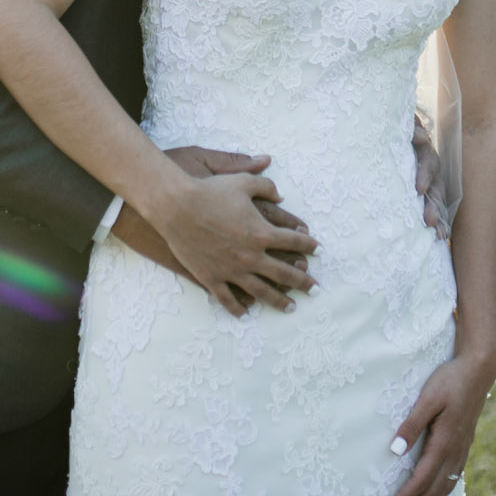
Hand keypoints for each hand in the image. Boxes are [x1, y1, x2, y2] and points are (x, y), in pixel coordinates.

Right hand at [152, 164, 317, 318]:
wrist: (177, 207)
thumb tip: (280, 195)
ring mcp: (232, 270)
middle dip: (304, 281)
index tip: (318, 250)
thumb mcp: (243, 182)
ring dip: (279, 301)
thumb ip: (265, 186)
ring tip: (291, 307)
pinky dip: (238, 308)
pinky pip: (228, 298)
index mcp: (262, 232)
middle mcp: (251, 256)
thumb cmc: (210, 191)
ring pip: (262, 292)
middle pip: (285, 273)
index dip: (309, 245)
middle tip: (315, 289)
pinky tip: (246, 313)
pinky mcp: (212, 278)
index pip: (294, 242)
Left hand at [382, 348, 495, 495]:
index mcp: (444, 442)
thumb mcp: (428, 398)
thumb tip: (395, 451)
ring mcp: (462, 451)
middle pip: (432, 492)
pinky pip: (452, 480)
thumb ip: (411, 424)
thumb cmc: (450, 380)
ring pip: (444, 489)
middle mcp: (454, 453)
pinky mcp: (464, 447)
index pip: (421, 479)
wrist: (479, 370)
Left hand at [412, 112, 447, 239]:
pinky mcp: (431, 195)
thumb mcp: (403, 127)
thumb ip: (410, 129)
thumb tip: (418, 135)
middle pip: (436, 188)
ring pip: (439, 201)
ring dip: (440, 217)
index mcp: (425, 153)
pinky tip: (442, 239)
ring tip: (439, 235)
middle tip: (429, 220)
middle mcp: (432, 170)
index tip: (418, 190)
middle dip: (433, 204)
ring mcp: (433, 184)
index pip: (427, 164)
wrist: (405, 137)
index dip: (424, 176)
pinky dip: (441, 224)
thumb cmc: (398, 132)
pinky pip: (439, 210)